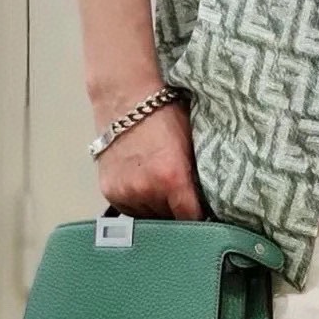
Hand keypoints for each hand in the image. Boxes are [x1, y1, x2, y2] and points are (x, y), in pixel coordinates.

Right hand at [95, 97, 205, 220]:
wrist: (125, 97)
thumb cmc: (164, 115)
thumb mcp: (191, 145)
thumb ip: (196, 177)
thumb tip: (209, 202)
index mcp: (171, 179)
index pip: (190, 219)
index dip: (200, 219)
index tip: (205, 217)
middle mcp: (146, 190)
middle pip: (168, 220)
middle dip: (176, 211)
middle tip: (182, 194)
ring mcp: (124, 192)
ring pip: (148, 217)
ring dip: (156, 208)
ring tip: (160, 184)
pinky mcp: (109, 191)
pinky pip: (130, 209)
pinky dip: (138, 202)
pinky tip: (144, 182)